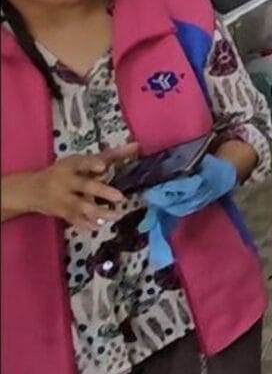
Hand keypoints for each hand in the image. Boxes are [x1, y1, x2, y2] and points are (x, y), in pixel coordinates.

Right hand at [3, 144, 137, 230]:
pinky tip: (98, 226)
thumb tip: (137, 147)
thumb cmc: (64, 172)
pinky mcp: (62, 213)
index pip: (81, 163)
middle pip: (84, 186)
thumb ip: (110, 156)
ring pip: (81, 207)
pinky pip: (74, 220)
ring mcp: (64, 199)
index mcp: (71, 166)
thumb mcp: (81, 161)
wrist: (31, 190)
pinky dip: (86, 224)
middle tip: (119, 196)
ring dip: (99, 212)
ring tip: (116, 215)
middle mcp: (66, 182)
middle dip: (101, 191)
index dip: (91, 164)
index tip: (102, 166)